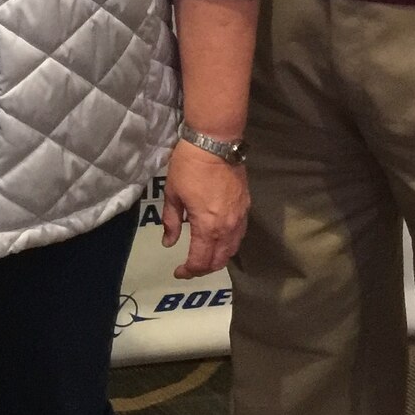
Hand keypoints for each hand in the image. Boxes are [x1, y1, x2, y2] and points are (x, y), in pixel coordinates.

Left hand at [163, 137, 248, 278]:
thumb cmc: (188, 166)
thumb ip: (172, 221)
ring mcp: (240, 218)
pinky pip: (240, 236)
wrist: (215, 143)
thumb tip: (168, 242)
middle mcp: (227, 228)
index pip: (200, 260)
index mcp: (207, 226)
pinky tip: (218, 240)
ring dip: (218, 259)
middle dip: (203, 269)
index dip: (189, 271)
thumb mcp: (173, 193)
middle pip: (219, 261)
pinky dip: (229, 245)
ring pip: (232, 250)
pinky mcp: (246, 208)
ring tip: (203, 257)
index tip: (178, 271)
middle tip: (190, 267)